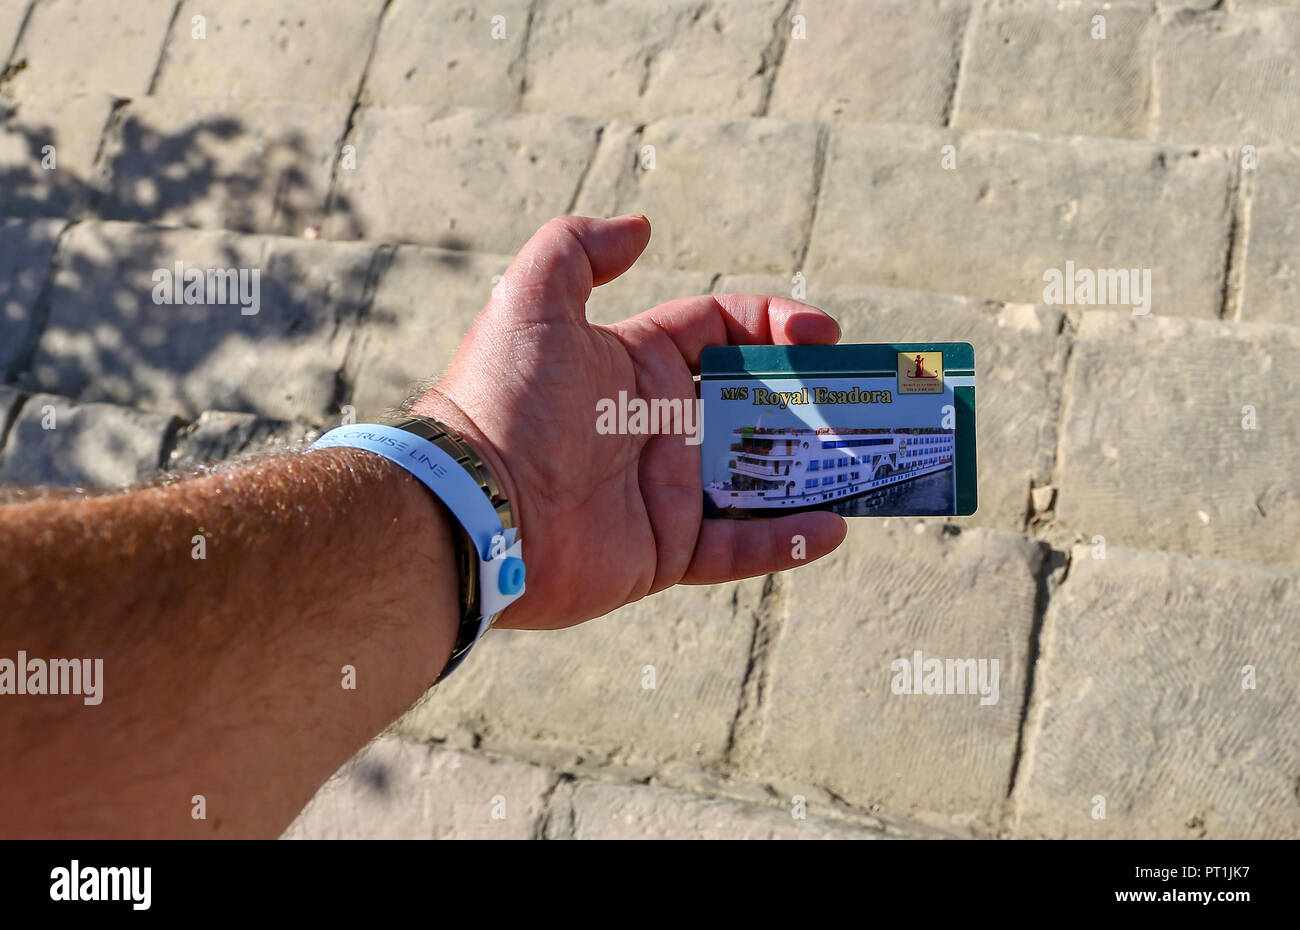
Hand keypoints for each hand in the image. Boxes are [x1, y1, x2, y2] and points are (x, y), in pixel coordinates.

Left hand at [412, 215, 847, 630]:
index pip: (720, 332)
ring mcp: (665, 491)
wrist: (474, 507)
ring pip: (759, 475)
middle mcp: (657, 426)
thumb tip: (640, 227)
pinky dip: (788, 539)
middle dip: (810, 397)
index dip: (773, 326)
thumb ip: (578, 248)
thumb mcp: (531, 300)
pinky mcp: (667, 552)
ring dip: (813, 467)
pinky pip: (741, 547)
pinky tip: (834, 527)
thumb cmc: (504, 398)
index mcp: (635, 365)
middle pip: (753, 404)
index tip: (822, 336)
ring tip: (869, 459)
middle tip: (866, 399)